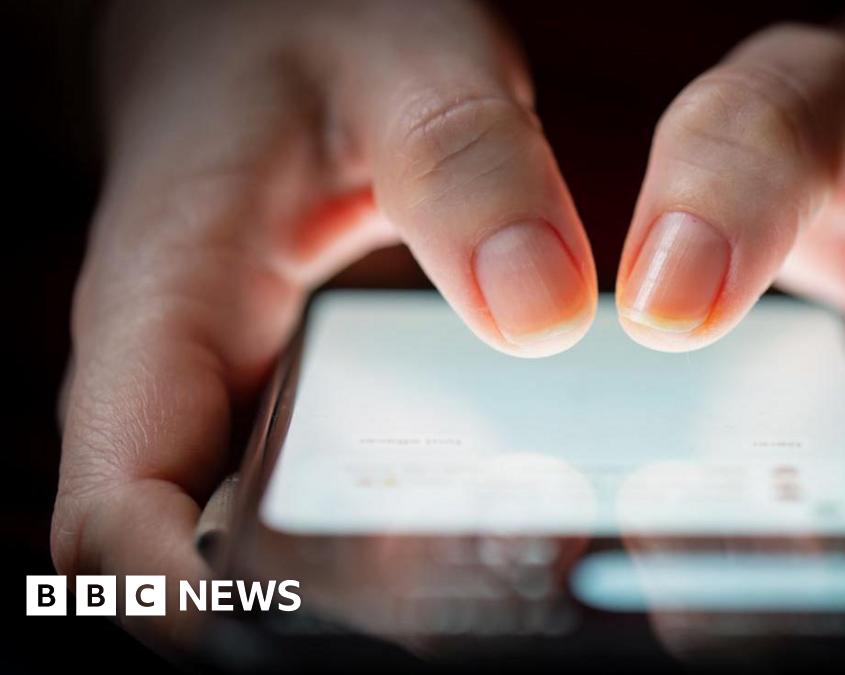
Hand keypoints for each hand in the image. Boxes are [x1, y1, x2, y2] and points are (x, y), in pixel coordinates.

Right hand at [53, 0, 596, 646]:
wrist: (271, 28)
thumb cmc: (311, 31)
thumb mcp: (403, 62)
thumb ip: (465, 163)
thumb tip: (536, 311)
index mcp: (166, 308)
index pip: (114, 505)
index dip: (170, 598)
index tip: (263, 639)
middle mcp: (186, 385)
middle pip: (202, 563)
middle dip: (309, 616)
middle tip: (461, 615)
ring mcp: (238, 406)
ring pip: (265, 550)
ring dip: (361, 596)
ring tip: (497, 588)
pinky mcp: (295, 406)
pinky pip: (325, 502)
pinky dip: (395, 539)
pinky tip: (496, 533)